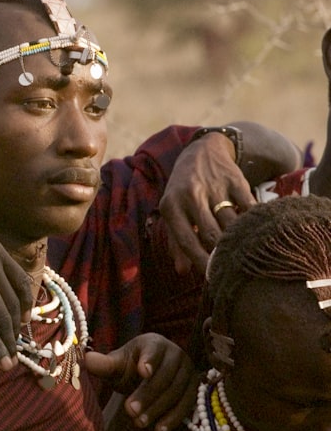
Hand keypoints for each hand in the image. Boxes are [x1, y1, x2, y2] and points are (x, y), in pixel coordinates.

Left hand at [85, 333, 197, 430]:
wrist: (148, 377)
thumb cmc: (130, 368)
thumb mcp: (116, 365)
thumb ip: (102, 364)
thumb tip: (84, 360)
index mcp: (154, 343)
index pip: (153, 350)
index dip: (149, 360)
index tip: (143, 371)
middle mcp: (176, 354)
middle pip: (164, 376)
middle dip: (147, 395)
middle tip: (129, 410)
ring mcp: (189, 372)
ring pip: (176, 393)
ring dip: (158, 409)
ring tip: (139, 423)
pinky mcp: (195, 390)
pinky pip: (187, 405)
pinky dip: (173, 419)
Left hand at [158, 133, 253, 274]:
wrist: (201, 152)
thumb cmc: (183, 190)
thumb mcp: (173, 211)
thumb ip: (176, 241)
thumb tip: (182, 271)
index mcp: (171, 206)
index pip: (186, 240)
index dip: (199, 261)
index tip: (211, 278)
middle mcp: (191, 196)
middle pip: (211, 234)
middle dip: (222, 255)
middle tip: (232, 271)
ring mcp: (214, 187)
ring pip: (231, 223)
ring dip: (241, 241)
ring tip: (247, 256)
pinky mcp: (235, 180)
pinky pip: (248, 207)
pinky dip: (254, 222)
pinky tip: (259, 234)